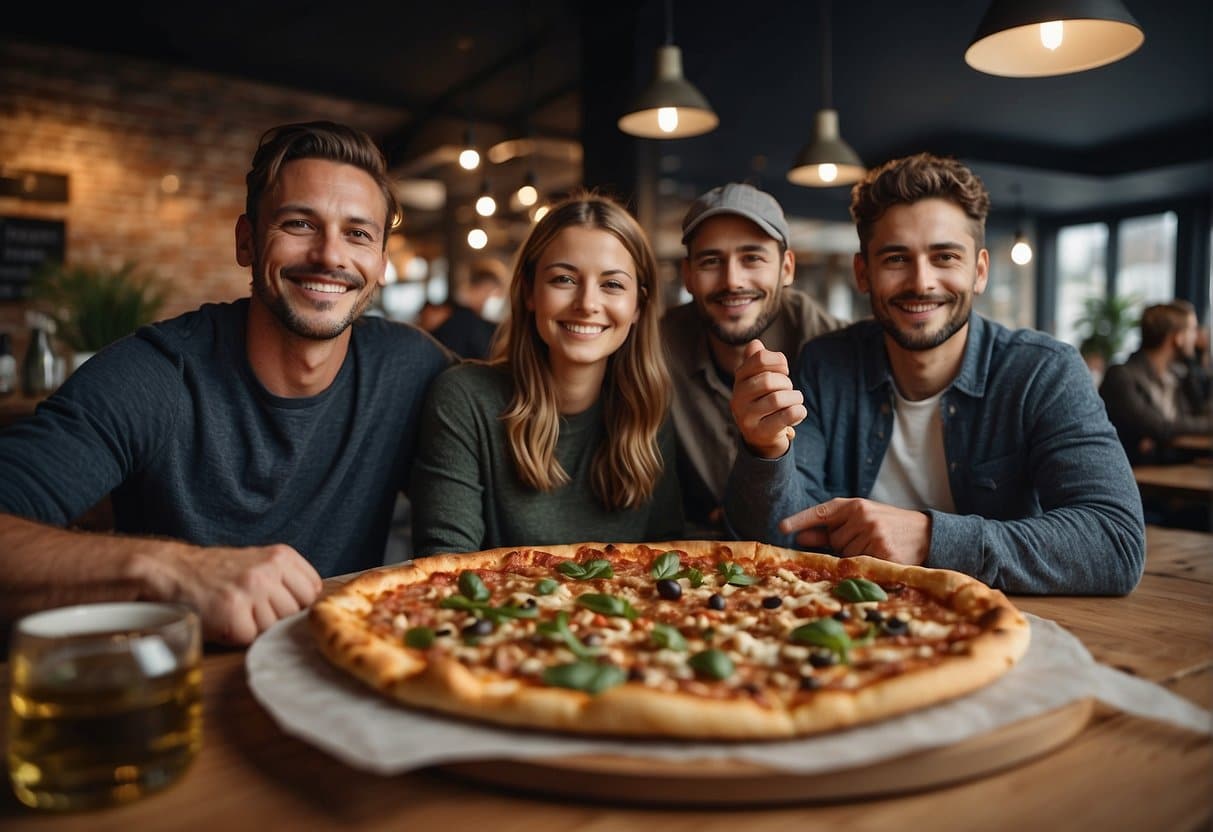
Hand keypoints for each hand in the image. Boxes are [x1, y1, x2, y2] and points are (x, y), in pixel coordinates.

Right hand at [138, 543, 322, 644]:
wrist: (173, 571)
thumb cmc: (219, 573)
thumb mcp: (259, 562)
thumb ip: (286, 579)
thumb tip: (313, 608)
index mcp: (281, 556)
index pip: (312, 590)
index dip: (297, 602)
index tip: (278, 603)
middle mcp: (268, 571)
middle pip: (296, 611)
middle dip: (276, 617)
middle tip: (251, 608)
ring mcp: (251, 592)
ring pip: (275, 626)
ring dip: (256, 626)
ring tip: (236, 611)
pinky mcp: (233, 614)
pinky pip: (251, 637)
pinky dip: (237, 635)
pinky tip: (224, 619)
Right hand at [730, 339, 805, 458]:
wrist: (762, 438)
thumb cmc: (765, 402)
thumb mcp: (759, 380)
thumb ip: (758, 360)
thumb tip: (756, 344)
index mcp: (739, 379)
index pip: (760, 358)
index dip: (779, 361)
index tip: (784, 370)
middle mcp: (737, 398)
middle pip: (769, 380)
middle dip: (787, 384)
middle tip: (789, 391)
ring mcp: (746, 417)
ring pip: (778, 399)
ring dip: (794, 399)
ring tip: (794, 402)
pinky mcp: (759, 433)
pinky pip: (786, 416)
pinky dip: (798, 412)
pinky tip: (798, 412)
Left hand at [779, 498, 930, 565]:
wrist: (927, 534)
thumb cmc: (888, 526)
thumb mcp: (861, 520)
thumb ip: (830, 529)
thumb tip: (799, 538)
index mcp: (856, 505)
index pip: (821, 513)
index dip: (800, 520)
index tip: (781, 527)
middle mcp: (863, 517)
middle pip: (834, 542)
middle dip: (844, 546)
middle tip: (868, 540)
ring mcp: (874, 535)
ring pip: (846, 556)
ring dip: (856, 557)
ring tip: (877, 547)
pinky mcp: (884, 553)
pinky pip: (861, 565)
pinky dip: (867, 565)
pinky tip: (882, 557)